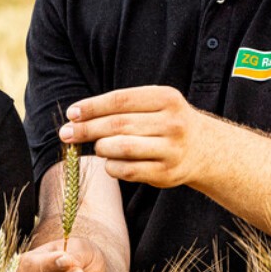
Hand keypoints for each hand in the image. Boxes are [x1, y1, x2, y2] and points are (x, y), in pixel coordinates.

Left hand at [58, 85, 211, 188]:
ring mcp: (172, 149)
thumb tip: (76, 117)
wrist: (204, 149)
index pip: (120, 100)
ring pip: (122, 148)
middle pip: (118, 124)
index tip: (71, 113)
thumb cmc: (166, 122)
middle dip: (87, 129)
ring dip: (101, 148)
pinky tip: (109, 162)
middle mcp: (172, 122)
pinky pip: (128, 170)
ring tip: (97, 147)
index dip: (92, 107)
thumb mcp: (154, 104)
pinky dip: (111, 167)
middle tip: (66, 133)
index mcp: (166, 98)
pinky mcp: (168, 173)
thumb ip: (122, 107)